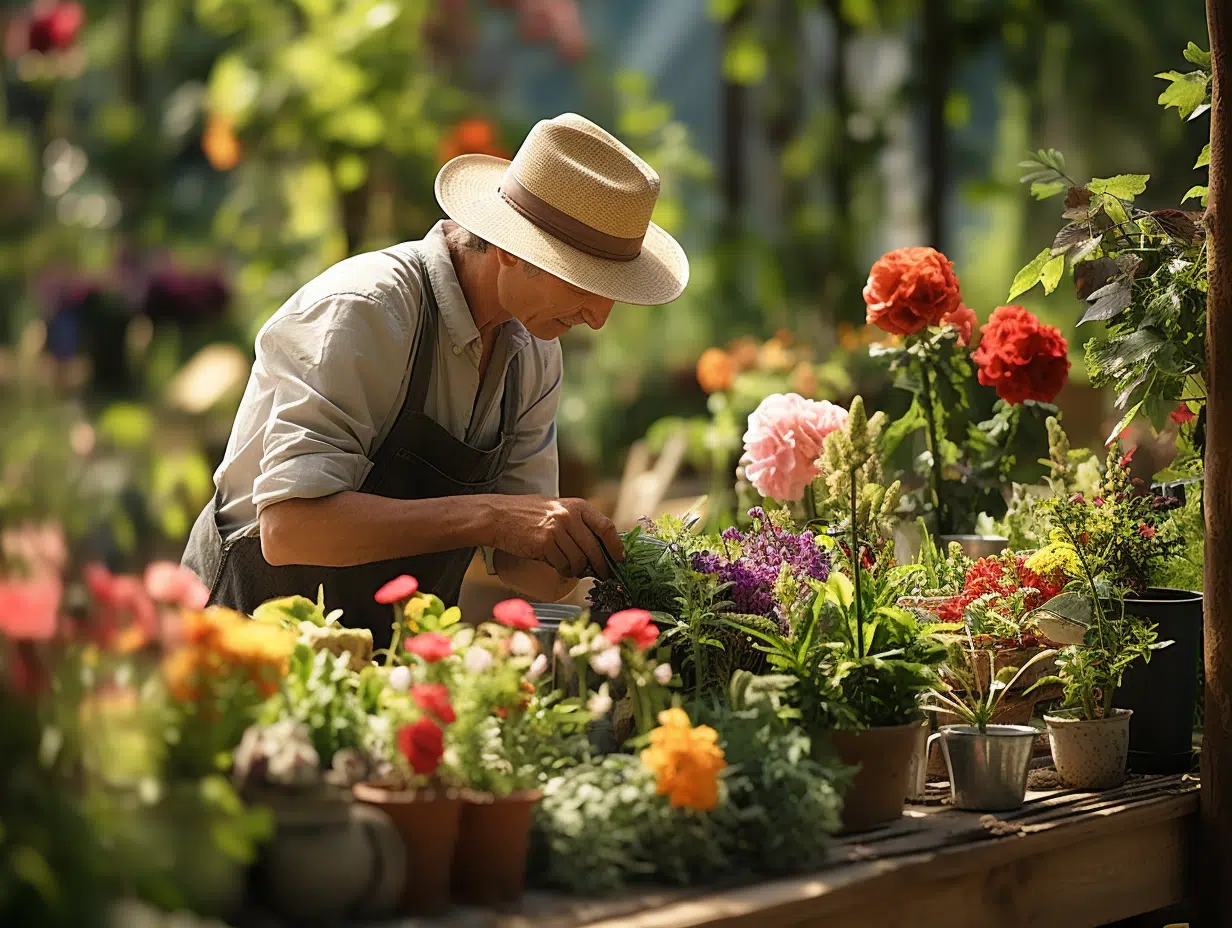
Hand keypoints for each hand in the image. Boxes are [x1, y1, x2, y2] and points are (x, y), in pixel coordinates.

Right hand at [483, 496, 623, 578]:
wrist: (499, 516)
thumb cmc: (529, 515)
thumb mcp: (558, 509)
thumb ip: (578, 523)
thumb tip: (601, 546)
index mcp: (577, 506)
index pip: (606, 527)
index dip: (616, 546)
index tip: (619, 558)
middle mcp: (569, 516)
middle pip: (594, 548)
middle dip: (601, 566)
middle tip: (603, 575)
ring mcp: (556, 529)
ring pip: (578, 560)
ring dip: (579, 570)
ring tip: (574, 570)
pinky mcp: (544, 543)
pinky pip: (562, 565)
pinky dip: (564, 571)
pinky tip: (560, 568)